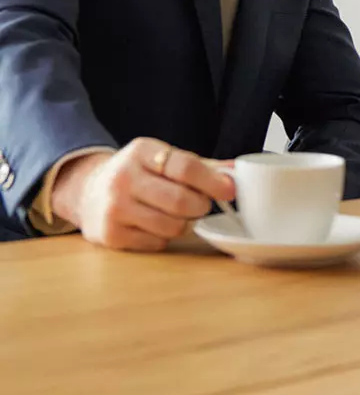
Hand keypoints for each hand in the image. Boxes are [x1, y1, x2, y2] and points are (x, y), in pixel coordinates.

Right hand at [50, 138, 235, 250]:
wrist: (88, 190)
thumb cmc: (138, 173)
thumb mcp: (163, 159)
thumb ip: (201, 165)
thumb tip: (235, 171)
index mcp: (142, 151)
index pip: (186, 166)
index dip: (213, 181)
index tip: (230, 190)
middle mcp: (124, 178)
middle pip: (181, 200)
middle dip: (200, 205)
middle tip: (200, 204)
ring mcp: (114, 208)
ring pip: (172, 225)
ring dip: (184, 223)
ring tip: (176, 213)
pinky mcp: (109, 235)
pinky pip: (156, 242)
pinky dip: (164, 237)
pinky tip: (155, 224)